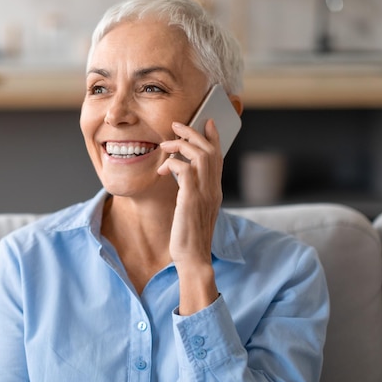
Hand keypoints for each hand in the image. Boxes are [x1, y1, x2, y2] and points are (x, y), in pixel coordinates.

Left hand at [157, 120, 221, 313]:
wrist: (194, 259)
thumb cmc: (189, 237)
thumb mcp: (193, 210)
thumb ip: (192, 191)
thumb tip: (182, 174)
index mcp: (215, 191)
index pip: (218, 157)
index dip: (214, 137)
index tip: (206, 122)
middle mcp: (213, 189)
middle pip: (210, 150)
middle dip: (194, 132)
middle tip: (177, 124)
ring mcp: (205, 194)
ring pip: (200, 155)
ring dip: (181, 145)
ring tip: (165, 145)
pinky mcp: (191, 199)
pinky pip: (185, 169)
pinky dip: (173, 163)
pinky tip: (163, 169)